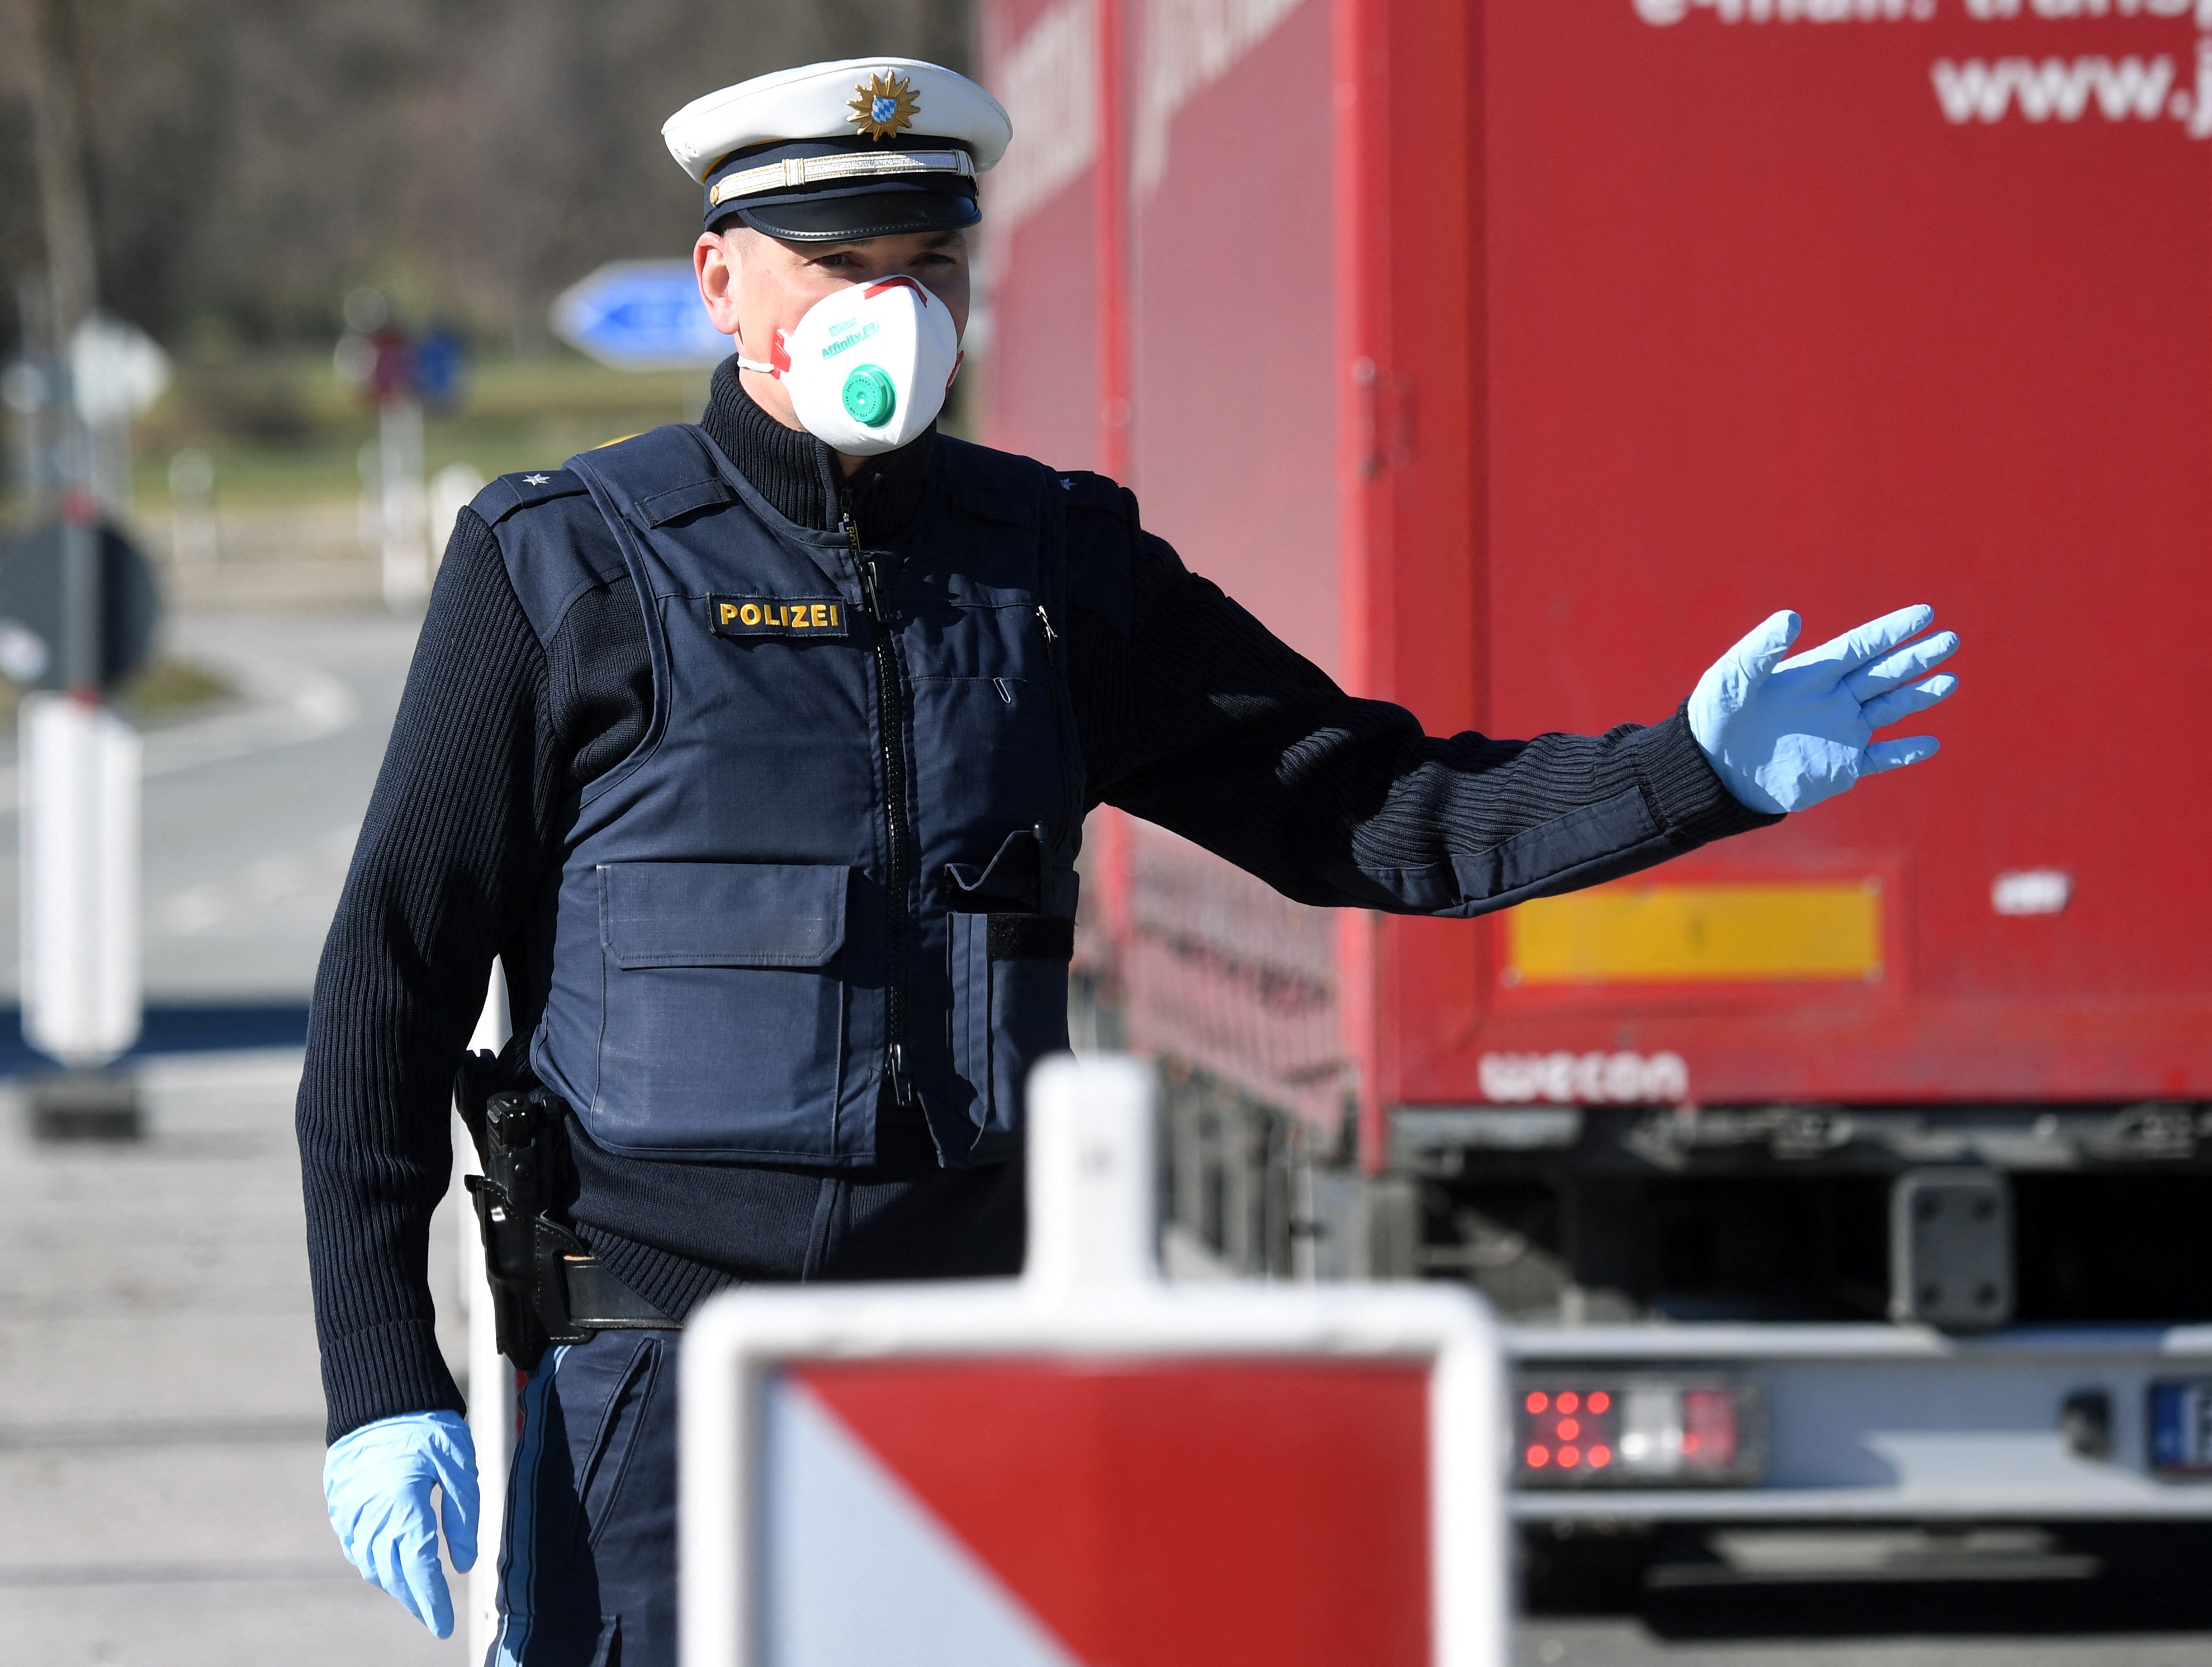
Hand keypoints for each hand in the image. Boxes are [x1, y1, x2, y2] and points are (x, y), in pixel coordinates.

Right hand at [322, 1410, 478, 1637]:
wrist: (379, 1391)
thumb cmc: (427, 1424)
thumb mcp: (459, 1465)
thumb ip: (462, 1516)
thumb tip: (462, 1563)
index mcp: (402, 1508)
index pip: (417, 1570)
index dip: (430, 1602)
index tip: (443, 1626)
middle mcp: (369, 1516)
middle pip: (390, 1574)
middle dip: (412, 1599)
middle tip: (432, 1615)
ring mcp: (349, 1510)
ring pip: (369, 1563)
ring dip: (392, 1583)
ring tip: (414, 1594)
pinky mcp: (340, 1500)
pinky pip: (355, 1544)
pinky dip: (372, 1561)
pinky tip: (387, 1564)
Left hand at [1689, 604, 1959, 813]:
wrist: (1709, 771)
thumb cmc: (1714, 717)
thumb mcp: (1733, 678)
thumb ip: (1761, 648)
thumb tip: (1792, 616)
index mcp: (1812, 673)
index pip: (1862, 646)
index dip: (1893, 630)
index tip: (1925, 614)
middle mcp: (1832, 699)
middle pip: (1884, 673)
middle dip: (1917, 657)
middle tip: (1950, 640)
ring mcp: (1839, 732)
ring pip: (1889, 710)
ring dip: (1919, 695)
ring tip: (1950, 680)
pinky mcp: (1839, 767)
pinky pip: (1879, 758)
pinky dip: (1904, 752)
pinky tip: (1930, 743)